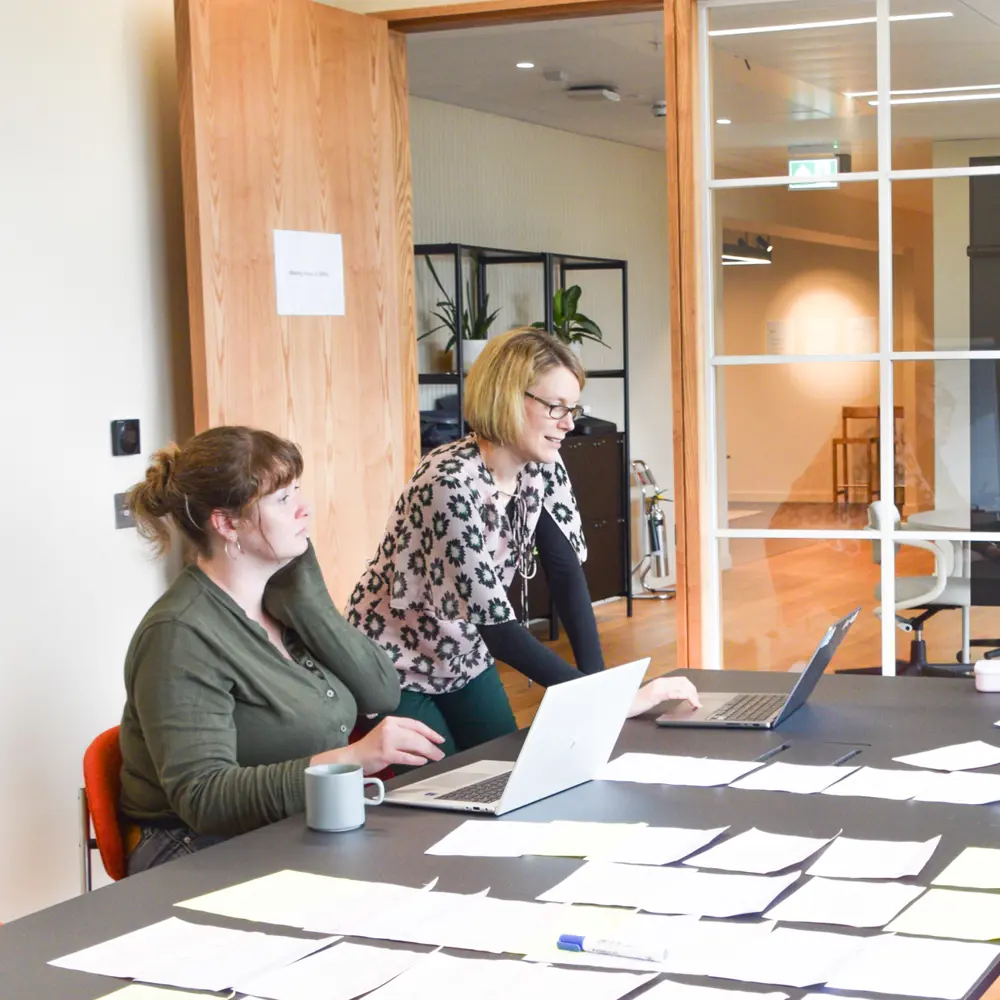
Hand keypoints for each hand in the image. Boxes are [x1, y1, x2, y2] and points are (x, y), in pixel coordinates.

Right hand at [313, 716, 445, 772]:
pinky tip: (422, 761)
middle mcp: (390, 728)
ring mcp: (387, 741)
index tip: (440, 739)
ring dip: (428, 752)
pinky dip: (416, 759)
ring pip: (414, 744)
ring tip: (435, 757)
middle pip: (417, 735)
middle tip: (440, 752)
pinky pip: (406, 757)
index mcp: (391, 721)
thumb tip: (425, 744)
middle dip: (431, 745)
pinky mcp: (385, 754)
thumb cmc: (371, 748)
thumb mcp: (388, 735)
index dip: (430, 732)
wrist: (353, 757)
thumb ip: (404, 736)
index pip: (416, 724)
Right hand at [627, 676, 700, 718]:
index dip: (692, 688)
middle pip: (684, 682)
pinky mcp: (654, 694)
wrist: (623, 705)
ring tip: (695, 703)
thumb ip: (664, 694)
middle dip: (694, 691)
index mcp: (660, 682)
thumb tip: (677, 696)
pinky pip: (672, 693)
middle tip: (697, 702)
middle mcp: (660, 682)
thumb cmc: (636, 703)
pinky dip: (684, 696)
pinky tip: (689, 701)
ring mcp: (657, 687)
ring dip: (692, 695)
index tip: (696, 698)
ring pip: (680, 686)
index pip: (681, 680)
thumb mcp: (653, 697)